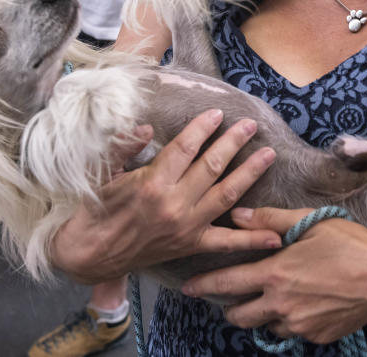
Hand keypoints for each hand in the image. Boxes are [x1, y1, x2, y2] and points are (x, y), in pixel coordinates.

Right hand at [50, 109, 280, 283]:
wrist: (90, 253)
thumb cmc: (95, 209)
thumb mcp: (102, 171)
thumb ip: (123, 146)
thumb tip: (144, 126)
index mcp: (152, 183)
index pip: (185, 147)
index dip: (203, 127)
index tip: (217, 113)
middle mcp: (174, 204)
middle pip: (212, 166)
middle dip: (234, 142)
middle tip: (251, 125)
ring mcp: (187, 227)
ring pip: (226, 195)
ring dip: (250, 173)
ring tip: (268, 154)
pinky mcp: (191, 245)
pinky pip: (227, 243)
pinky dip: (252, 239)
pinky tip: (276, 234)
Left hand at [181, 207, 366, 343]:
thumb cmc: (351, 244)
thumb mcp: (310, 222)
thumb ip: (269, 220)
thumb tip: (236, 216)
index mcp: (275, 273)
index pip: (227, 283)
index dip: (204, 285)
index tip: (187, 288)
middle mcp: (281, 304)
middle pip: (238, 315)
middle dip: (229, 306)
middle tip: (232, 295)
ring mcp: (298, 325)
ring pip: (265, 325)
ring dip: (262, 313)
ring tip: (275, 295)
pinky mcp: (315, 337)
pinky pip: (291, 331)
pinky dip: (289, 319)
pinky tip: (304, 301)